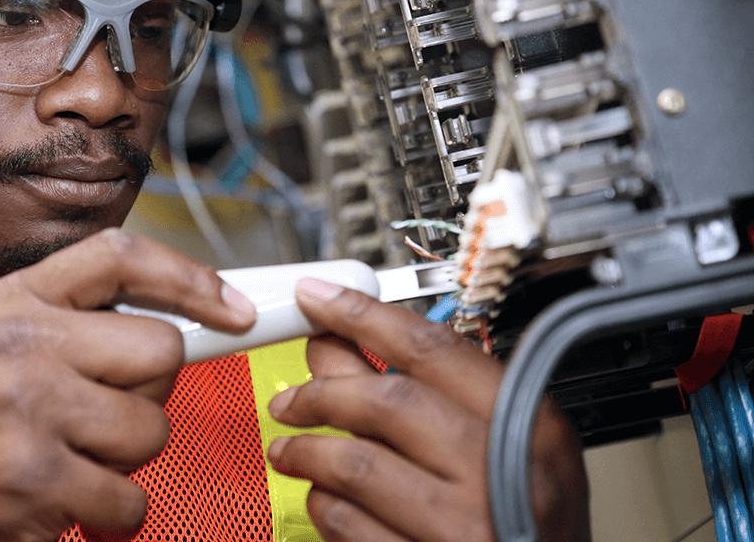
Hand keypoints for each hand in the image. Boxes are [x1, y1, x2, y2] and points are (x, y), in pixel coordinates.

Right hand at [0, 229, 256, 541]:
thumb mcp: (2, 352)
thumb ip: (81, 327)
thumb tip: (195, 322)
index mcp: (13, 301)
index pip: (119, 257)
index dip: (189, 277)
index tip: (234, 307)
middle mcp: (15, 340)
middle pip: (161, 349)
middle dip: (149, 396)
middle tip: (98, 419)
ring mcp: (21, 404)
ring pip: (154, 427)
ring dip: (126, 461)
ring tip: (71, 460)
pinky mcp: (31, 473)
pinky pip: (131, 496)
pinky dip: (110, 515)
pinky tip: (63, 504)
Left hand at [264, 279, 590, 541]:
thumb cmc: (526, 522)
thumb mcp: (509, 446)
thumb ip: (434, 394)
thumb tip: (342, 343)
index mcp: (529, 428)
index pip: (432, 349)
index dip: (362, 317)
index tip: (319, 301)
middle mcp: (500, 477)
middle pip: (387, 402)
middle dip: (323, 392)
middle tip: (292, 398)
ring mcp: (464, 528)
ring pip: (357, 465)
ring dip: (308, 451)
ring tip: (290, 449)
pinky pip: (349, 525)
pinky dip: (324, 505)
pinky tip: (324, 498)